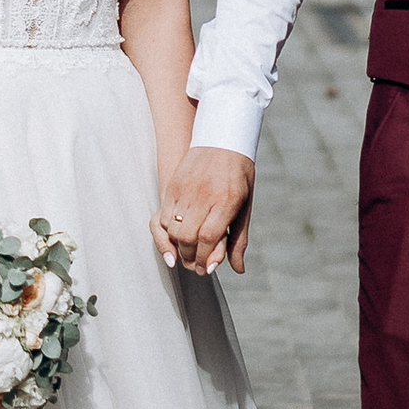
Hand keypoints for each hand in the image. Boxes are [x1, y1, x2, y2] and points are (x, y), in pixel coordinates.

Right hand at [153, 145, 253, 276]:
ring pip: (172, 228)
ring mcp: (186, 189)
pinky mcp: (173, 186)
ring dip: (178, 245)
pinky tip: (177, 235)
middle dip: (190, 256)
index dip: (206, 258)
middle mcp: (205, 195)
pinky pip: (163, 215)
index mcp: (227, 201)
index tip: (208, 268)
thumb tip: (238, 269)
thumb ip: (238, 239)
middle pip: (187, 237)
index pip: (210, 238)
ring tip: (187, 250)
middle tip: (196, 264)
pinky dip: (168, 231)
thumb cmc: (239, 177)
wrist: (222, 139)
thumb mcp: (245, 207)